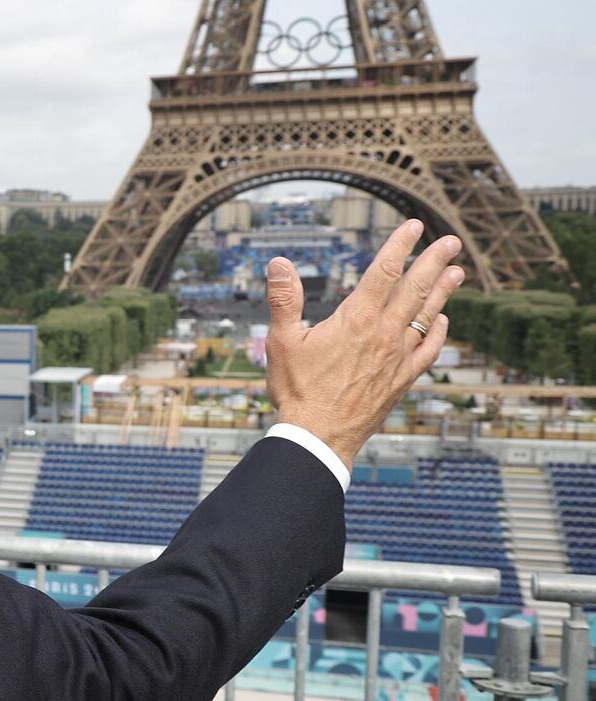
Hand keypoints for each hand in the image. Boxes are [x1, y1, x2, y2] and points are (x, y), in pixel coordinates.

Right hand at [264, 219, 465, 468]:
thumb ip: (283, 299)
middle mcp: (384, 334)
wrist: (319, 436)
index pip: (384, 272)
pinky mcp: (402, 379)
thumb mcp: (281, 341)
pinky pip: (429, 350)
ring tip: (458, 272)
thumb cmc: (297, 390)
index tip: (414, 226)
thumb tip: (279, 263)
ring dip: (444, 291)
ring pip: (428, 316)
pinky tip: (443, 320)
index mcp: (356, 320)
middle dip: (434, 261)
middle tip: (451, 241)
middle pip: (415, 289)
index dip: (400, 246)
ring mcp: (397, 357)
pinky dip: (439, 331)